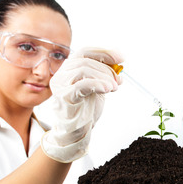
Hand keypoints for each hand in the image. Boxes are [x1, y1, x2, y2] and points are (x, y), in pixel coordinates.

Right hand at [41, 47, 122, 162]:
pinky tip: (107, 89)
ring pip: (83, 70)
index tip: (121, 58)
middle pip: (85, 61)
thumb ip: (104, 76)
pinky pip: (81, 84)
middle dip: (106, 69)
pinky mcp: (64, 97)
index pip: (85, 52)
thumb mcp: (97, 88)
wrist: (77, 131)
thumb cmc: (86, 109)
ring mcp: (60, 85)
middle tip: (118, 80)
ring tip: (113, 87)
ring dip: (103, 77)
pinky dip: (97, 84)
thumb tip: (119, 67)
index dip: (104, 53)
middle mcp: (61, 74)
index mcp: (69, 69)